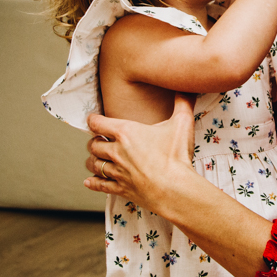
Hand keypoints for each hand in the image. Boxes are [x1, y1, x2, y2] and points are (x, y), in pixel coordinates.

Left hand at [83, 93, 197, 212]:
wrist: (175, 189)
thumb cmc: (177, 156)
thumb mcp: (182, 123)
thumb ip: (183, 102)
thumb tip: (187, 88)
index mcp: (126, 133)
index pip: (98, 123)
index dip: (93, 120)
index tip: (94, 119)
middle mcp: (117, 151)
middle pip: (94, 144)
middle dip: (94, 141)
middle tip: (99, 140)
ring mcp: (118, 172)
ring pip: (94, 164)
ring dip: (93, 160)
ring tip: (95, 158)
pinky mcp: (121, 189)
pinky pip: (100, 185)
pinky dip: (93, 183)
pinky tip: (89, 182)